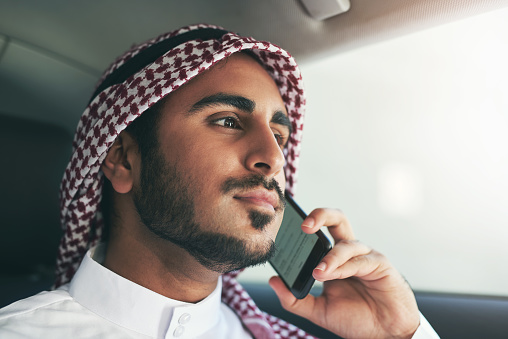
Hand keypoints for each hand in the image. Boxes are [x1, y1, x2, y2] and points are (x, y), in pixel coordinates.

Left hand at [269, 208, 419, 338]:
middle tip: (304, 226)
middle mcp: (349, 252)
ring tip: (318, 272)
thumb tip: (273, 281)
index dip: (305, 225)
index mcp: (334, 258)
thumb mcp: (319, 311)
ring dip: (330, 257)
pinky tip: (332, 275)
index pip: (319, 232)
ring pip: (346, 243)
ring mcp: (365, 257)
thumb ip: (295, 299)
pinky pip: (361, 260)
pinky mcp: (380, 265)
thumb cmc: (356, 319)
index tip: (285, 229)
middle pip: (337, 219)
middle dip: (321, 215)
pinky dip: (344, 266)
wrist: (385, 336)